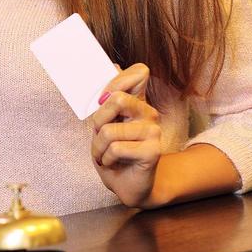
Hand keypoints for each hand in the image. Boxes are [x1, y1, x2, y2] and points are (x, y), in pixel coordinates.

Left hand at [89, 63, 162, 208]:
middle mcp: (148, 113)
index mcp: (138, 102)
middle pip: (117, 98)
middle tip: (100, 135)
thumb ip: (107, 100)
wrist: (128, 185)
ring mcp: (153, 131)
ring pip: (109, 130)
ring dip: (98, 148)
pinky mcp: (152, 151)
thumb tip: (112, 65)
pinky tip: (114, 163)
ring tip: (105, 155)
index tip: (103, 99)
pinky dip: (106, 159)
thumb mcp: (105, 124)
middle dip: (98, 121)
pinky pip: (116, 149)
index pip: (140, 71)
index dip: (118, 80)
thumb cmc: (114, 154)